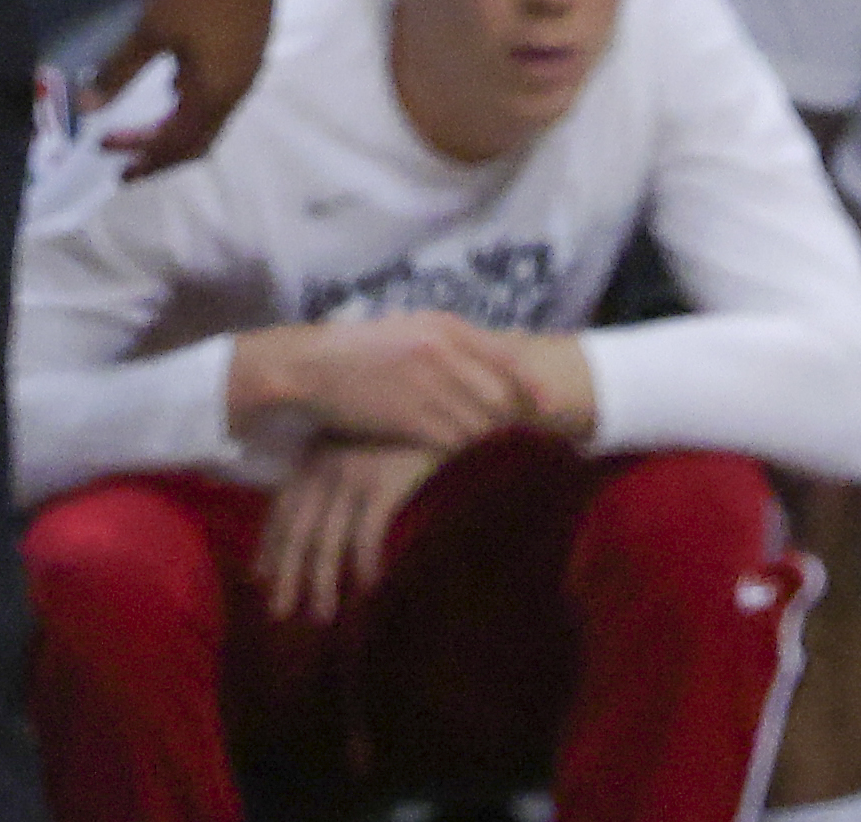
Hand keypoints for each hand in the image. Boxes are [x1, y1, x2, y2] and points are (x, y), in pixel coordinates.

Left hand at [90, 0, 273, 172]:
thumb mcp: (153, 29)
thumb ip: (121, 68)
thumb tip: (89, 105)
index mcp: (212, 96)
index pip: (174, 144)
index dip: (141, 154)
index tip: (107, 155)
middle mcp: (233, 95)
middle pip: (196, 143)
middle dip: (159, 155)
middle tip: (126, 159)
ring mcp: (244, 75)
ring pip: (208, 121)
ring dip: (175, 131)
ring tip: (145, 128)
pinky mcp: (246, 55)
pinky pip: (217, 97)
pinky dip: (189, 105)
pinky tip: (173, 87)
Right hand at [247, 312, 546, 453]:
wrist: (309, 367)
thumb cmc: (360, 354)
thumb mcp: (407, 331)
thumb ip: (449, 345)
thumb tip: (491, 367)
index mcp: (442, 326)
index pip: (507, 358)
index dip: (532, 386)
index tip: (550, 406)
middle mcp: (442, 352)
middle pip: (500, 397)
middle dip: (510, 420)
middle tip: (518, 436)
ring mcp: (429, 386)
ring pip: (478, 424)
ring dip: (482, 441)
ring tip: (482, 451)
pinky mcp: (413, 418)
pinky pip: (453, 444)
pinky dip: (456, 453)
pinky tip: (449, 457)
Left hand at [256, 439, 442, 625]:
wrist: (446, 399)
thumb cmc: (409, 429)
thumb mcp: (364, 446)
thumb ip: (346, 474)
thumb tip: (337, 512)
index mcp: (316, 457)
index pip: (283, 509)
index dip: (271, 547)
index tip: (262, 579)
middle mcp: (326, 466)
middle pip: (298, 530)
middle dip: (286, 575)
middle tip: (279, 613)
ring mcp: (354, 474)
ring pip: (326, 539)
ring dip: (321, 582)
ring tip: (320, 615)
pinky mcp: (384, 482)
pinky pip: (366, 532)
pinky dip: (363, 563)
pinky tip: (364, 587)